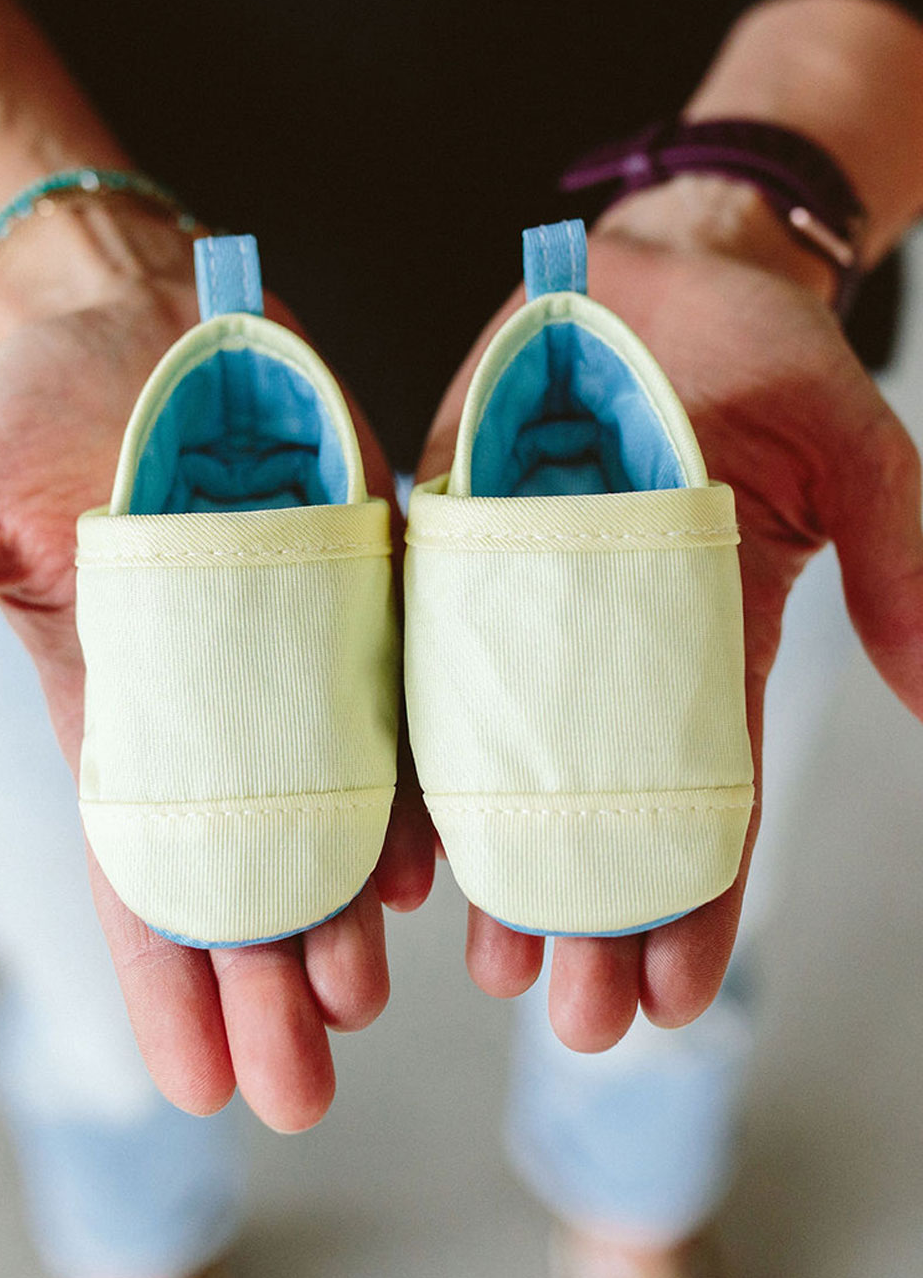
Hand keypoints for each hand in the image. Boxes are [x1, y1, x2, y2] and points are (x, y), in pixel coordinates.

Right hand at [0, 277, 434, 1130]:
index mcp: (117, 707)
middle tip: (302, 1086)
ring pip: (333, 809)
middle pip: (248, 870)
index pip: (142, 872)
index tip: (197, 1086)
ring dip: (344, 909)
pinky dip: (414, 783)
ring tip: (363, 998)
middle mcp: (218, 701)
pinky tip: (428, 860)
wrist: (136, 312)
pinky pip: (401, 699)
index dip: (163, 981)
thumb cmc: (32, 413)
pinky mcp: (365, 580)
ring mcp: (298, 647)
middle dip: (266, 982)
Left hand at [419, 216, 922, 1050]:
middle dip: (596, 911)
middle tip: (576, 1015)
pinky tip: (403, 837)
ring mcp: (522, 590)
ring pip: (506, 754)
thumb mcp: (858, 451)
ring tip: (495, 959)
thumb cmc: (766, 347)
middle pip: (600, 797)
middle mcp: (606, 635)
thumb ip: (901, 570)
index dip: (696, 892)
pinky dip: (413, 748)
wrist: (664, 262)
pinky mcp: (450, 533)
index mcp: (708, 628)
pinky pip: (420, 654)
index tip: (677, 990)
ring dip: (502, 863)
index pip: (705, 787)